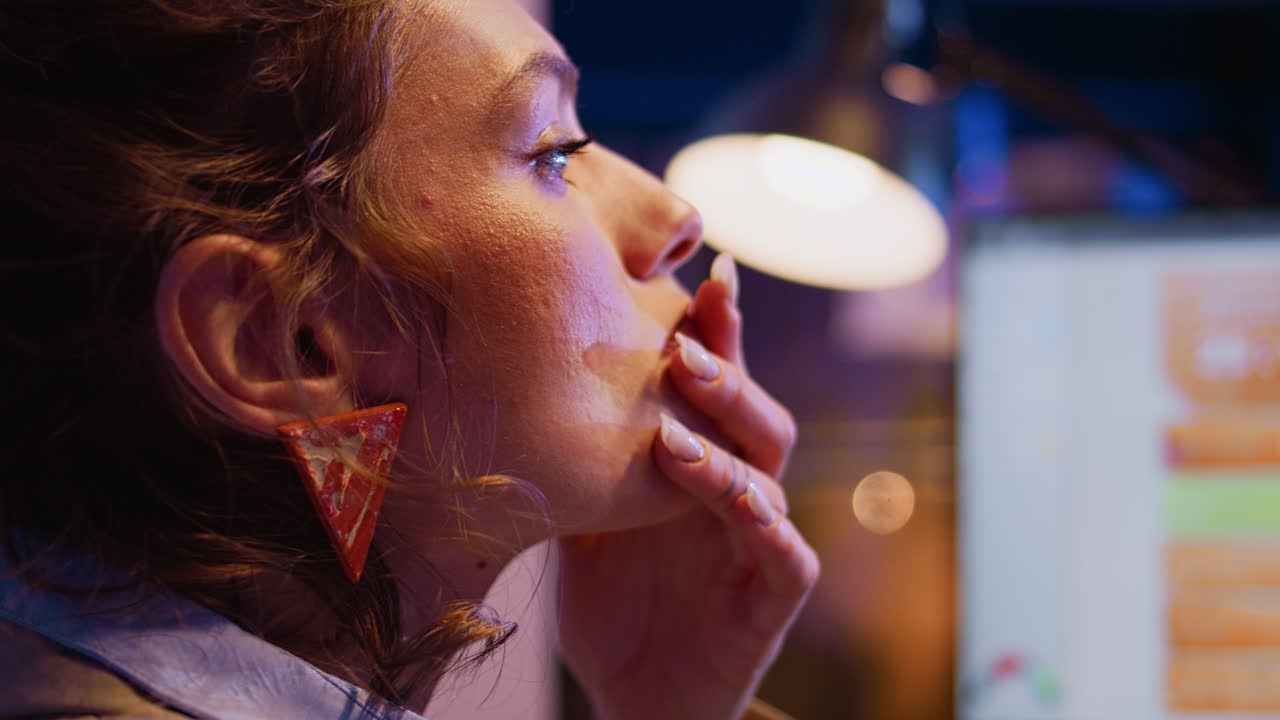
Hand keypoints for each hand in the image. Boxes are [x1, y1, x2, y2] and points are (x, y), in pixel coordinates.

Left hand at [558, 254, 819, 719]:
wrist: (636, 695)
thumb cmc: (614, 600)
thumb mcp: (581, 516)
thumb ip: (576, 456)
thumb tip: (513, 382)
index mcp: (698, 460)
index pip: (713, 383)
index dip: (714, 328)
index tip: (697, 271)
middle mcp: (739, 487)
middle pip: (752, 411)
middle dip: (725, 373)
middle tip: (682, 343)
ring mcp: (762, 538)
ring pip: (767, 471)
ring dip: (726, 443)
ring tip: (673, 430)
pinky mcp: (775, 592)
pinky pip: (783, 548)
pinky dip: (762, 520)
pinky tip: (740, 500)